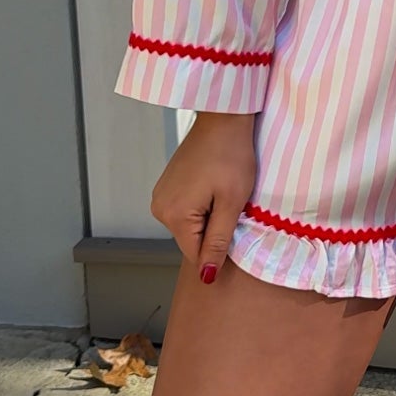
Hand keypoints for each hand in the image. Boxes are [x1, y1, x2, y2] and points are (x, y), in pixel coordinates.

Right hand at [149, 112, 258, 279]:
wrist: (223, 119)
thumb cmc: (231, 155)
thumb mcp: (232, 203)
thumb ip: (218, 241)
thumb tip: (206, 276)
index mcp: (174, 216)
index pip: (196, 256)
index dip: (220, 250)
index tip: (236, 226)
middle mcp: (160, 209)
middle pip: (192, 240)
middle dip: (215, 231)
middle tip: (232, 203)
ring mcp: (161, 196)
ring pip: (191, 226)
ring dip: (210, 217)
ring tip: (223, 192)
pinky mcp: (167, 186)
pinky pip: (187, 210)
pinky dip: (203, 205)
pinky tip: (215, 186)